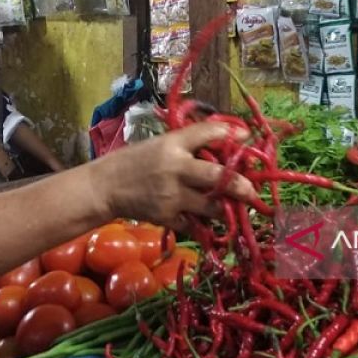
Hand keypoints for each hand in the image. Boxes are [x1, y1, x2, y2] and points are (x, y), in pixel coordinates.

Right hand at [88, 122, 254, 229]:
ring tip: (232, 209)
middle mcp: (175, 168)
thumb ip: (190, 143)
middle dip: (240, 185)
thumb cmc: (134, 162)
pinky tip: (206, 221)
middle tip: (251, 191)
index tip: (246, 136)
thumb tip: (228, 140)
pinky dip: (203, 224)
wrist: (105, 187)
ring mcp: (172, 196)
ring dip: (226, 209)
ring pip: (212, 206)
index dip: (231, 133)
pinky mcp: (167, 217)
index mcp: (172, 143)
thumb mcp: (160, 144)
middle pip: (218, 176)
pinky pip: (195, 224)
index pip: (208, 132)